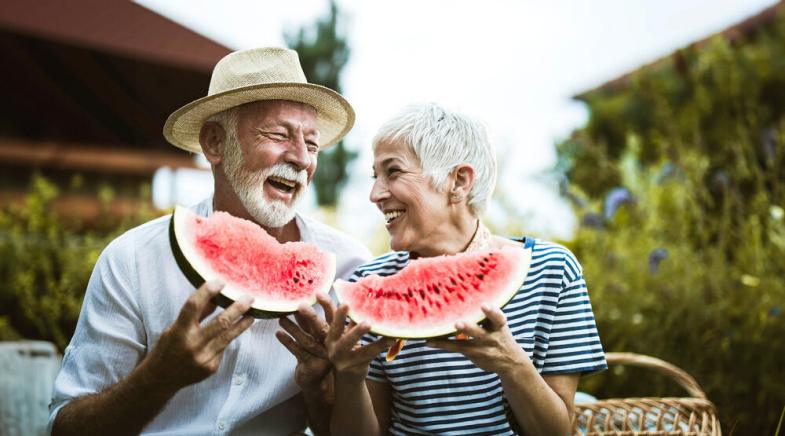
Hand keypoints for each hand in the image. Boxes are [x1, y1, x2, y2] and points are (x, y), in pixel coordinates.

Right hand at [140, 280, 254, 391]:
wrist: (161, 379)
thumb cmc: (167, 348)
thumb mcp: (175, 327)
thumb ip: (196, 314)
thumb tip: (215, 297)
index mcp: (179, 331)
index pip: (193, 306)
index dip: (207, 291)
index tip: (220, 281)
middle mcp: (192, 344)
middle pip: (221, 322)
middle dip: (238, 308)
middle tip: (249, 298)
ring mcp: (203, 358)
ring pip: (228, 336)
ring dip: (242, 323)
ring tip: (252, 313)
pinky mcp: (211, 368)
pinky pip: (223, 349)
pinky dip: (227, 339)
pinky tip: (233, 333)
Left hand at [275, 293, 334, 389]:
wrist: (317, 379)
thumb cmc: (315, 350)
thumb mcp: (315, 334)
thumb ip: (309, 320)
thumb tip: (299, 300)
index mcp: (335, 332)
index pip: (332, 316)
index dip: (327, 305)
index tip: (318, 293)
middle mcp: (331, 344)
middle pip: (321, 328)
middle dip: (311, 316)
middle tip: (300, 305)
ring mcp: (322, 355)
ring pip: (306, 340)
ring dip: (293, 328)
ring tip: (281, 318)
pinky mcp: (312, 366)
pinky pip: (298, 352)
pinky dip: (287, 342)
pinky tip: (278, 333)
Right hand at [324, 304, 390, 381]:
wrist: (348, 376)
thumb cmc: (347, 347)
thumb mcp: (344, 332)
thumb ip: (347, 316)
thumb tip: (355, 292)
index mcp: (330, 335)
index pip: (330, 319)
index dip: (334, 310)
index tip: (344, 302)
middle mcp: (333, 347)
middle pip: (339, 333)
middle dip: (349, 324)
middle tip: (365, 321)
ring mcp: (343, 359)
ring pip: (357, 349)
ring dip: (369, 340)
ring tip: (381, 330)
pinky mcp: (355, 368)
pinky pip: (369, 355)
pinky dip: (380, 346)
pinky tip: (391, 339)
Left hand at [426, 304, 528, 376]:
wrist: (510, 361)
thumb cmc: (500, 333)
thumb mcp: (499, 323)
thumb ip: (488, 313)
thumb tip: (468, 290)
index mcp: (499, 326)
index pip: (498, 318)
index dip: (492, 312)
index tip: (484, 305)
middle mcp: (491, 337)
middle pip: (481, 333)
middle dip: (470, 329)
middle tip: (458, 323)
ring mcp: (482, 348)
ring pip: (466, 344)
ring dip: (450, 340)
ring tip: (437, 334)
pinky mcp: (473, 354)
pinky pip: (455, 348)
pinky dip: (441, 344)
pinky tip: (428, 342)